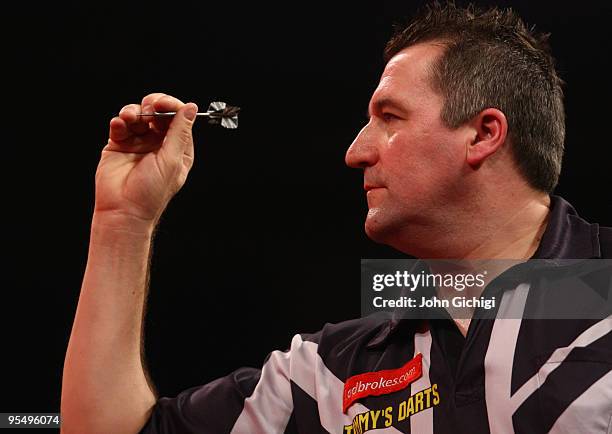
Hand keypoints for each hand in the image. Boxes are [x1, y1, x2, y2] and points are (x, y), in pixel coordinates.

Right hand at [94, 93, 197, 225]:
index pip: (179, 118)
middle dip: (153, 104)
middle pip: (159, 112)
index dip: (172, 106)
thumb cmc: (151, 192)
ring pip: (138, 114)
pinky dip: (120, 121)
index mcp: (177, 148)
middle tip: (148, 106)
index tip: (162, 104)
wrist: (123, 210)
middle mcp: (159, 143)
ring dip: (134, 111)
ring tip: (130, 119)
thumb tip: (191, 108)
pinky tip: (120, 126)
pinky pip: (120, 124)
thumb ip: (180, 132)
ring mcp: (139, 142)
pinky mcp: (119, 144)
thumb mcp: (171, 160)